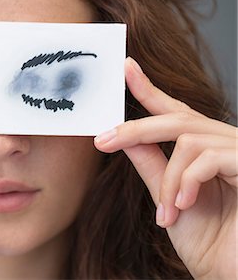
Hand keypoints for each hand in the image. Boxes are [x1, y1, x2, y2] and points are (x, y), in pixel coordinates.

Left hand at [94, 57, 236, 279]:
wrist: (232, 273)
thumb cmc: (208, 239)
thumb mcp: (167, 197)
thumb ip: (150, 164)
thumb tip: (123, 137)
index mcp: (204, 150)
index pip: (175, 112)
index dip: (149, 89)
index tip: (126, 68)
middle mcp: (224, 144)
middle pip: (177, 119)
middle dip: (135, 128)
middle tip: (103, 141)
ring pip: (188, 140)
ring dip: (168, 180)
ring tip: (165, 212)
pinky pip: (208, 157)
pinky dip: (187, 181)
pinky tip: (183, 206)